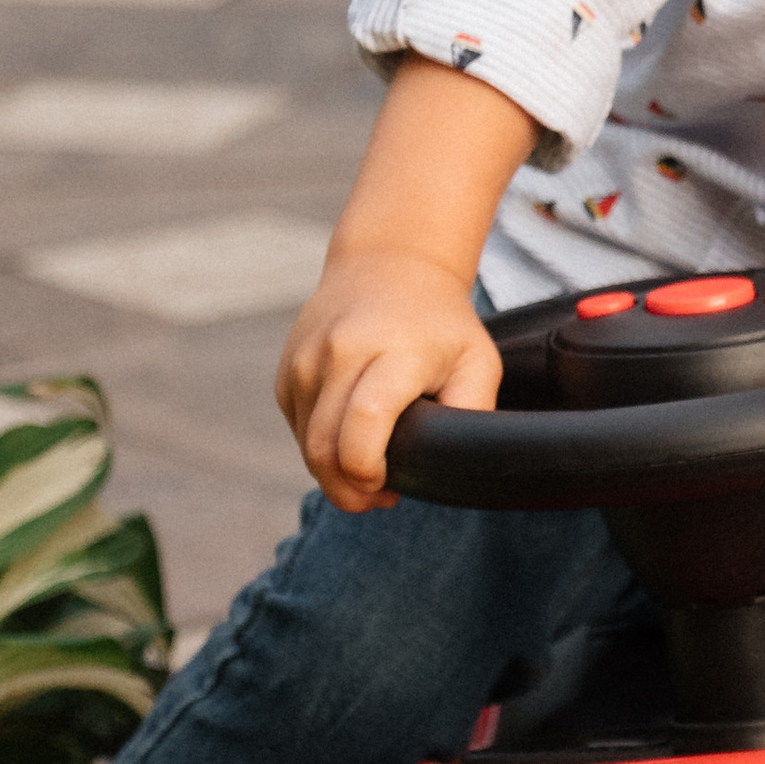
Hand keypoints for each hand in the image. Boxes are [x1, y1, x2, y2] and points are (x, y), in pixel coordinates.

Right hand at [278, 249, 501, 513]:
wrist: (387, 266)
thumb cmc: (441, 324)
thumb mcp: (477, 361)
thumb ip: (473, 412)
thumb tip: (458, 466)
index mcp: (394, 351)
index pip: (364, 423)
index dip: (368, 473)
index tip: (389, 489)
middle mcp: (340, 353)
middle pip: (324, 449)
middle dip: (349, 491)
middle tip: (381, 497)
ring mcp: (306, 361)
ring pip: (307, 447)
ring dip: (334, 473)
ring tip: (371, 469)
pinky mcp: (287, 372)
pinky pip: (299, 430)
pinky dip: (322, 447)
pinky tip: (351, 438)